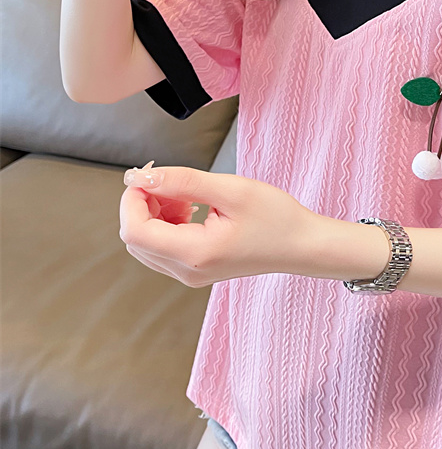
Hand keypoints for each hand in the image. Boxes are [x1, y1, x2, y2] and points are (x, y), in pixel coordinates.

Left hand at [119, 161, 318, 286]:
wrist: (301, 244)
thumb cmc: (275, 216)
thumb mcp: (231, 189)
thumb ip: (183, 182)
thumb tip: (143, 177)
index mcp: (195, 253)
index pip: (135, 231)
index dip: (132, 199)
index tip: (148, 174)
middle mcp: (187, 271)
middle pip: (136, 238)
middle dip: (144, 204)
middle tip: (172, 180)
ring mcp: (190, 274)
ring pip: (147, 243)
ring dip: (155, 213)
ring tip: (187, 195)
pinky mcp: (196, 270)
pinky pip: (163, 248)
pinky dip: (167, 224)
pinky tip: (191, 208)